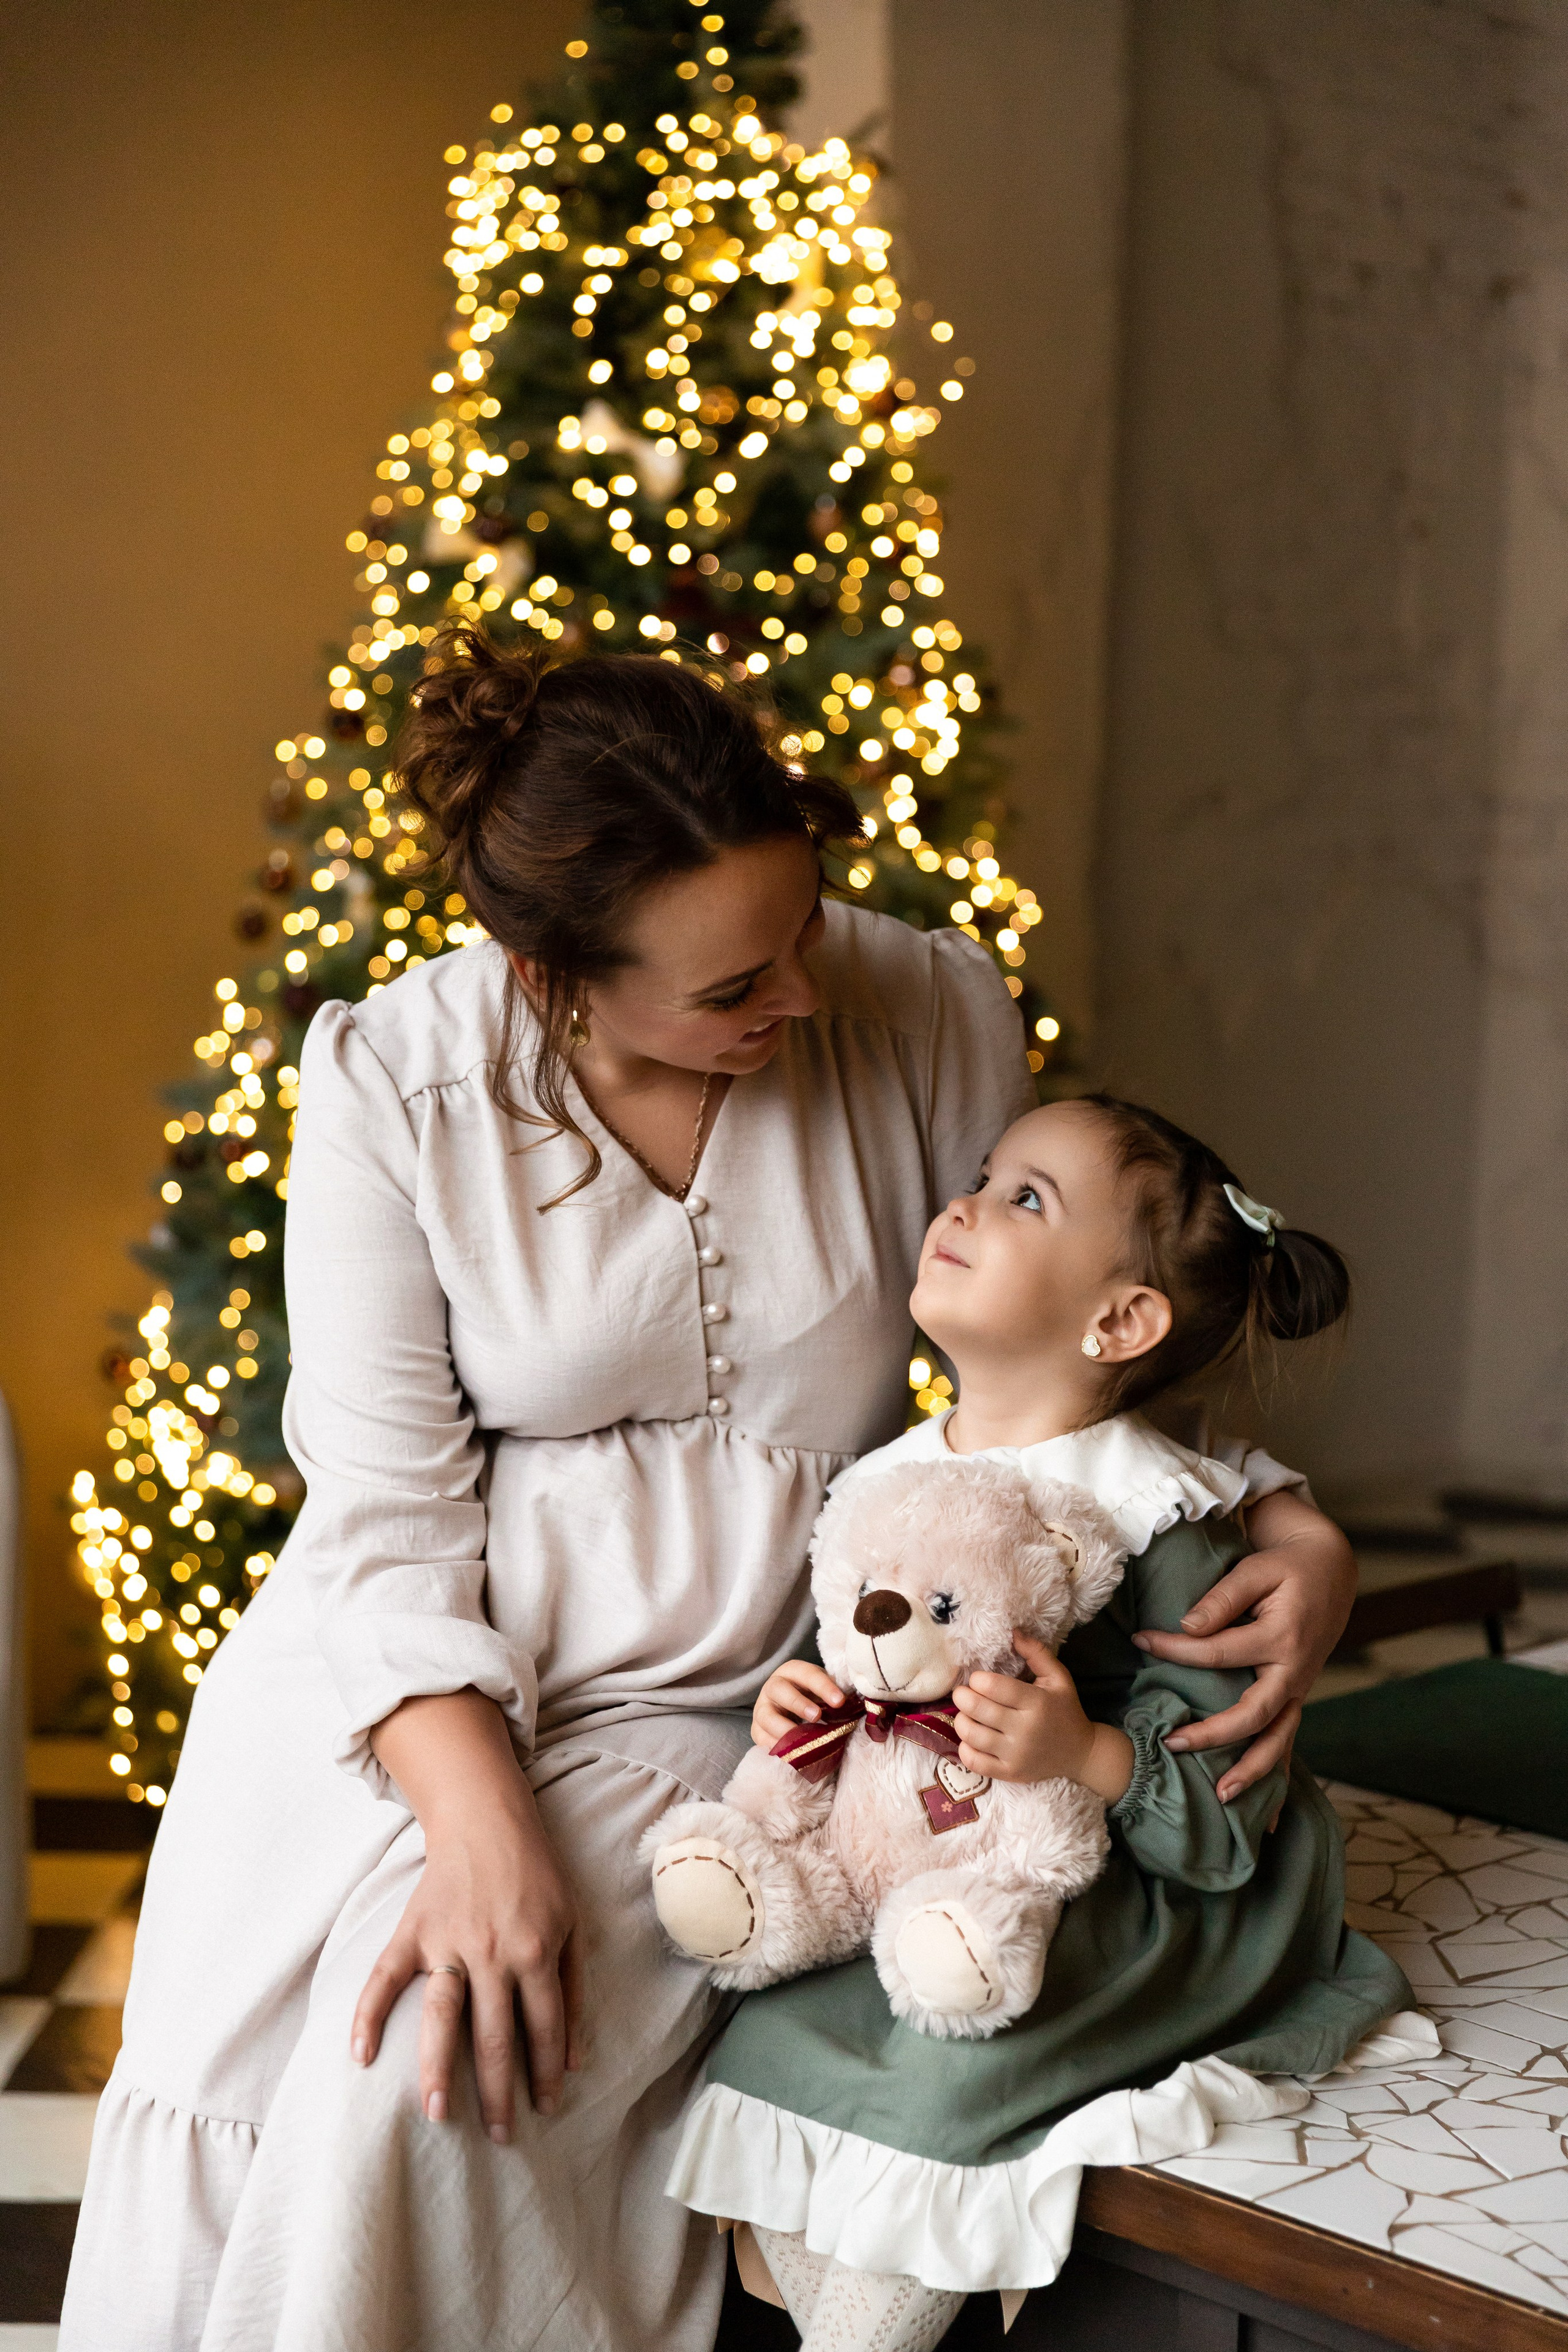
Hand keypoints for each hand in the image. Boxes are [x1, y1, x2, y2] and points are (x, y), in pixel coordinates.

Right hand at [353, 1690, 582, 2141]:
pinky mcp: (413, 1931)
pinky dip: (368, 2014)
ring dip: (437, 2067)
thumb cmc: (537, 1875)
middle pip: (493, 2036)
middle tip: (500, 2135)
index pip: (542, 2029)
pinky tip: (358, 2055)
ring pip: (441, 2016)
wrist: (488, 1820)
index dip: (544, 2073)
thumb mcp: (571, 1924)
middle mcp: (492, 1953)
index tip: (544, 2109)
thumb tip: (572, 2057)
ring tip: (436, 2113)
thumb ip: (572, 1988)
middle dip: (497, 2092)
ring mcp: (448, 1943)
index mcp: (536, 1952)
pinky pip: (385, 1977)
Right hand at [752, 1658, 844, 1746]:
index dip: (823, 1686)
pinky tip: (791, 1754)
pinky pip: (762, 1739)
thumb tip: (855, 1706)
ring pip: (766, 1716)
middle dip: (798, 1703)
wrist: (788, 1710)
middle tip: (817, 1716)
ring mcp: (762, 1709)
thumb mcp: (822, 1691)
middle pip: (779, 1690)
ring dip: (785, 1728)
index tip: (840, 1701)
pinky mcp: (757, 1730)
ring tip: (803, 1740)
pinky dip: (776, 1747)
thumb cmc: (812, 1698)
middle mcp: (773, 1687)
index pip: (807, 1674)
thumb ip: (834, 1696)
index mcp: (792, 1672)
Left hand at [954, 1633, 1133, 1802]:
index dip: (977, 1679)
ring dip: (961, 1720)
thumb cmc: (1065, 1710)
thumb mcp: (1058, 1677)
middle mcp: (1025, 1730)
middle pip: (978, 1709)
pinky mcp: (1010, 1773)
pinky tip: (970, 1738)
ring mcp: (1016, 1754)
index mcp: (1036, 1702)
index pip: (994, 1687)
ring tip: (965, 1713)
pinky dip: (964, 1748)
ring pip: (972, 1735)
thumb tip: (1012, 1631)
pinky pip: (975, 1762)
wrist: (1081, 1753)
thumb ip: (1036, 1652)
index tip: (977, 1678)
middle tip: (962, 1692)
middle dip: (962, 1696)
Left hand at [1130, 1491, 1354, 1802]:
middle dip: (1214, 1734)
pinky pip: (1286, 1742)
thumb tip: (1188, 1627)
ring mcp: (1298, 1691)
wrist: (1331, 1574)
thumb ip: (1223, 1599)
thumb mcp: (1257, 1571)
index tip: (1141, 1640)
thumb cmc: (1287, 1569)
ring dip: (1252, 1772)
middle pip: (1254, 1714)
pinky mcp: (1295, 1698)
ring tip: (1220, 1798)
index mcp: (1282, 1638)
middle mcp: (1294, 1672)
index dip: (1176, 1648)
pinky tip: (1265, 1819)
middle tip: (1172, 1744)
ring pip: (1278, 1740)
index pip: (1219, 1651)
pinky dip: (1274, 1777)